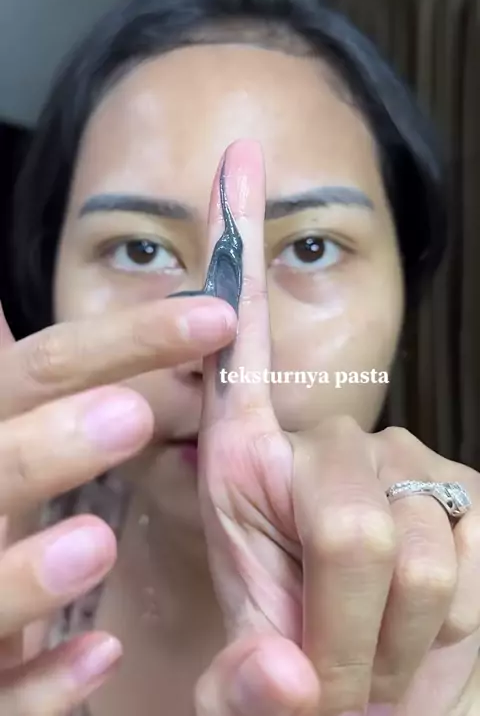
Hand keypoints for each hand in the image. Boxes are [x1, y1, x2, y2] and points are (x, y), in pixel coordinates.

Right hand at [0, 294, 235, 713]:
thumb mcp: (9, 445)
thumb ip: (25, 395)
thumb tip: (7, 311)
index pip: (34, 372)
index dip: (119, 342)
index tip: (213, 318)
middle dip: (49, 446)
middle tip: (133, 417)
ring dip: (27, 571)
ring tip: (96, 544)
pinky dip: (40, 680)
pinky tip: (100, 655)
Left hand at [195, 140, 479, 715]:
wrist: (387, 699)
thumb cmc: (305, 672)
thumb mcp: (252, 678)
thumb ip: (246, 683)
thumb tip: (286, 678)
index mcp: (247, 466)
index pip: (237, 346)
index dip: (237, 252)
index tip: (236, 160)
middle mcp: (330, 446)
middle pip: (340, 515)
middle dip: (338, 621)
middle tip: (327, 668)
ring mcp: (409, 464)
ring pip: (414, 549)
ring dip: (390, 636)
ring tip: (372, 652)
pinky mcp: (477, 495)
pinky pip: (473, 558)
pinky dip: (449, 627)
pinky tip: (428, 627)